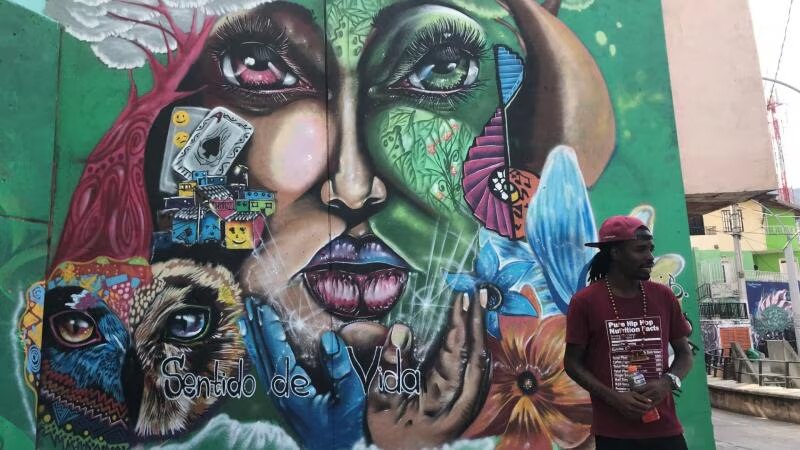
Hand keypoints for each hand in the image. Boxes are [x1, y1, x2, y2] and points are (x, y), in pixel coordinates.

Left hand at [240, 297, 364, 449]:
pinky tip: (259, 347)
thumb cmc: (348, 428)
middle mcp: (282, 393)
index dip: (270, 328)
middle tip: (248, 302)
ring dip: (254, 338)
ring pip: (262, 363)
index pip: (277, 352)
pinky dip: (260, 354)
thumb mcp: (352, 399)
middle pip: (263, 354)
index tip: (262, 306)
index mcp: (294, 390)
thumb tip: (328, 337)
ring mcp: (281, 398)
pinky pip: (268, 371)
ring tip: (245, 318)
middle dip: (256, 327)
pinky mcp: (286, 401)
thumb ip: (341, 369)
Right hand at [366, 291, 490, 449]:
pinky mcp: (461, 404)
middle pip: (476, 356)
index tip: (462, 298)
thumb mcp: (381, 403)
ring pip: (479, 364)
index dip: (460, 325)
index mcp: (444, 405)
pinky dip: (474, 349)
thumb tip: (401, 329)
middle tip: (481, 291)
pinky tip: (475, 334)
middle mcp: (461, 405)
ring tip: (481, 305)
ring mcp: (464, 405)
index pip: (457, 356)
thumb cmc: (387, 436)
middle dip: (479, 322)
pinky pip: (473, 372)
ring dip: (479, 333)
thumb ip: (390, 368)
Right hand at [610, 390, 653, 420]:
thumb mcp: (633, 394)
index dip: (649, 407)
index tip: (651, 405)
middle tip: (649, 409)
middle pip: (643, 412)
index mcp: (633, 402)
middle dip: (647, 411)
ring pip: (639, 416)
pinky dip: (638, 416)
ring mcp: (628, 413)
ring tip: (644, 410)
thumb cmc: (624, 395)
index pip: (645, 407)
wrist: (614, 399)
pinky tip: (639, 413)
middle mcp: (631, 409)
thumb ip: (642, 397)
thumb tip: (650, 401)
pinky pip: (635, 417)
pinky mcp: (627, 415)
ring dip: (643, 414)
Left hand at [633, 377, 672, 405]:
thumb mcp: (649, 382)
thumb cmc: (656, 382)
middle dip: (637, 399)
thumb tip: (634, 390)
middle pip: (643, 396)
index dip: (635, 392)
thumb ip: (643, 386)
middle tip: (632, 401)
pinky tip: (644, 408)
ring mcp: (657, 396)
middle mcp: (653, 391)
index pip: (640, 390)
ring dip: (642, 404)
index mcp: (650, 385)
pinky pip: (653, 405)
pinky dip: (648, 407)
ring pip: (647, 402)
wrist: (666, 384)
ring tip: (637, 406)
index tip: (631, 394)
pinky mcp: (659, 400)